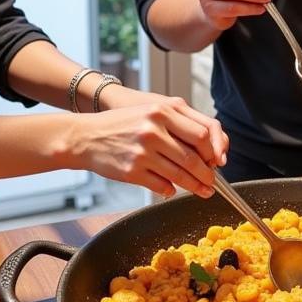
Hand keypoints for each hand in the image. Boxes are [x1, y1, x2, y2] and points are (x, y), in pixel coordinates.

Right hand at [68, 91, 227, 197]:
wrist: (85, 136)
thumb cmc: (121, 124)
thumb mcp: (151, 111)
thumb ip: (179, 123)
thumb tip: (207, 147)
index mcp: (162, 110)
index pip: (202, 133)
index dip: (214, 150)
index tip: (217, 160)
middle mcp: (153, 129)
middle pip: (194, 157)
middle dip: (207, 174)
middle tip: (212, 182)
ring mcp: (143, 151)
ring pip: (180, 174)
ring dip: (194, 186)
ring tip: (201, 190)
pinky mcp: (132, 170)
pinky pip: (161, 185)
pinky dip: (170, 190)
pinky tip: (171, 189)